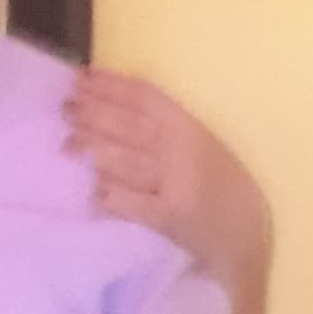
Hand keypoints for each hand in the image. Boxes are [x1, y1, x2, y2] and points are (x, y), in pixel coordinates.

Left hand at [67, 69, 231, 256]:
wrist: (248, 237)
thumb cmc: (220, 188)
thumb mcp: (200, 147)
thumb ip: (163, 129)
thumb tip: (108, 108)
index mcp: (192, 128)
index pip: (147, 99)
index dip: (112, 86)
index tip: (83, 76)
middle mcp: (184, 152)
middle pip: (132, 126)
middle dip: (94, 113)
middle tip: (64, 106)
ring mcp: (178, 185)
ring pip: (128, 161)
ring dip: (94, 149)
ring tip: (67, 142)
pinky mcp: (172, 219)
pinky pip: (133, 204)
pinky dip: (111, 196)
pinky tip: (92, 191)